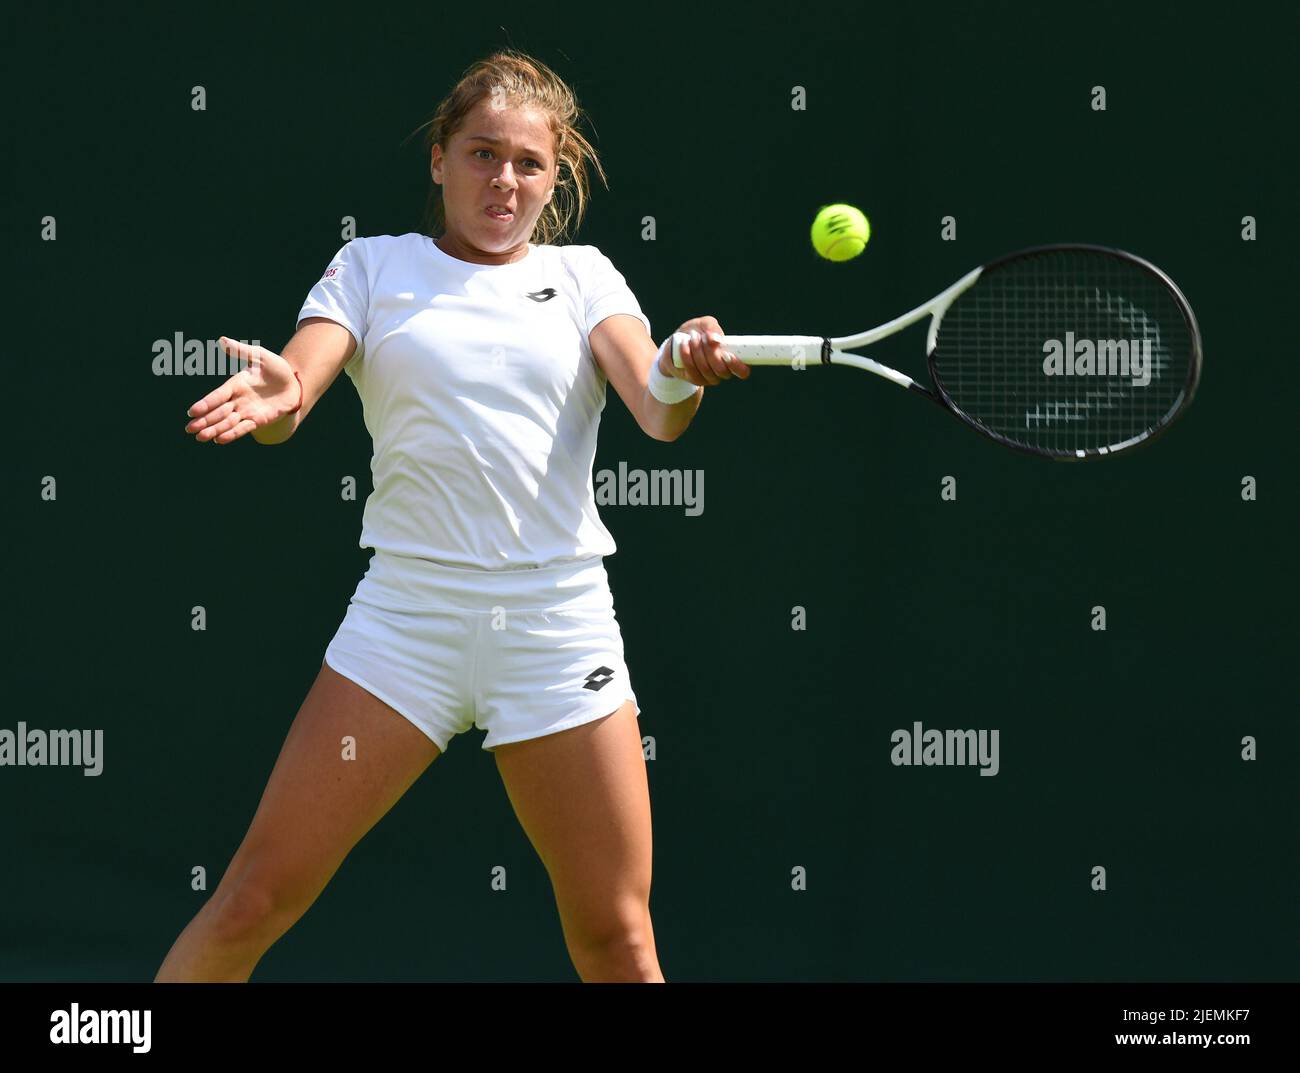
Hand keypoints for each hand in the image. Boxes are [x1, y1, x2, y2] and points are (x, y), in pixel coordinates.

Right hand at [184, 337, 299, 443]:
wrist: (294, 383)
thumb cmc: (276, 368)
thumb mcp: (260, 356)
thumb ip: (241, 351)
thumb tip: (222, 339)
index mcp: (235, 384)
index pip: (217, 395)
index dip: (205, 403)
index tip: (192, 411)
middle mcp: (238, 400)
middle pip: (218, 412)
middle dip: (204, 420)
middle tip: (189, 429)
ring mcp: (247, 411)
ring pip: (228, 422)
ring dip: (215, 430)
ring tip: (201, 438)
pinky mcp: (258, 420)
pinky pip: (243, 428)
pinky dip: (232, 434)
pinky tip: (219, 440)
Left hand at [659, 316, 750, 386]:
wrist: (677, 342)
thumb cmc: (697, 332)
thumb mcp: (705, 324)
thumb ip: (712, 327)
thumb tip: (716, 339)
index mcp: (732, 359)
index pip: (743, 371)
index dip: (737, 366)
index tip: (727, 354)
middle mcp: (723, 372)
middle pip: (722, 370)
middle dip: (711, 352)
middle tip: (703, 337)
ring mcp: (709, 378)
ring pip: (706, 369)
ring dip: (698, 351)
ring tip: (692, 337)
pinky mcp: (695, 379)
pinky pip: (692, 370)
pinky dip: (687, 355)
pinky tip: (684, 344)